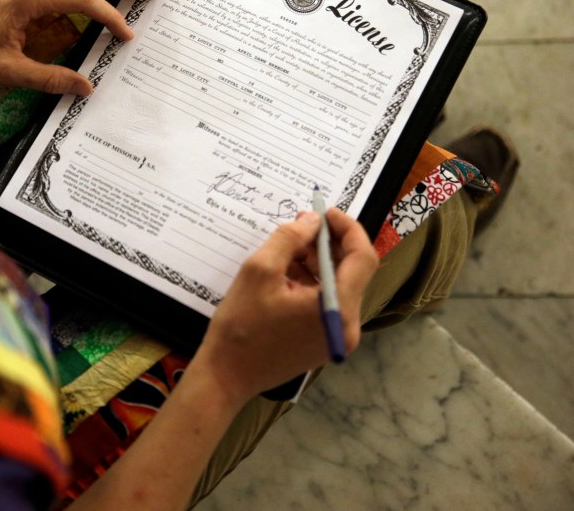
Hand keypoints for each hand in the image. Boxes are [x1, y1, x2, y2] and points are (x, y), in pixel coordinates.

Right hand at [196, 209, 377, 404]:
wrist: (226, 376)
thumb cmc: (241, 326)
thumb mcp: (259, 271)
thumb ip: (289, 239)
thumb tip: (312, 222)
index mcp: (338, 308)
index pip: (363, 258)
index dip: (347, 229)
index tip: (324, 212)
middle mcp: (347, 325)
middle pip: (352, 272)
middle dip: (329, 243)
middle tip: (301, 223)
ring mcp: (337, 336)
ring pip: (338, 286)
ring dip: (318, 261)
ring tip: (288, 247)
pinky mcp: (324, 342)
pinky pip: (327, 302)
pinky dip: (312, 282)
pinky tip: (286, 272)